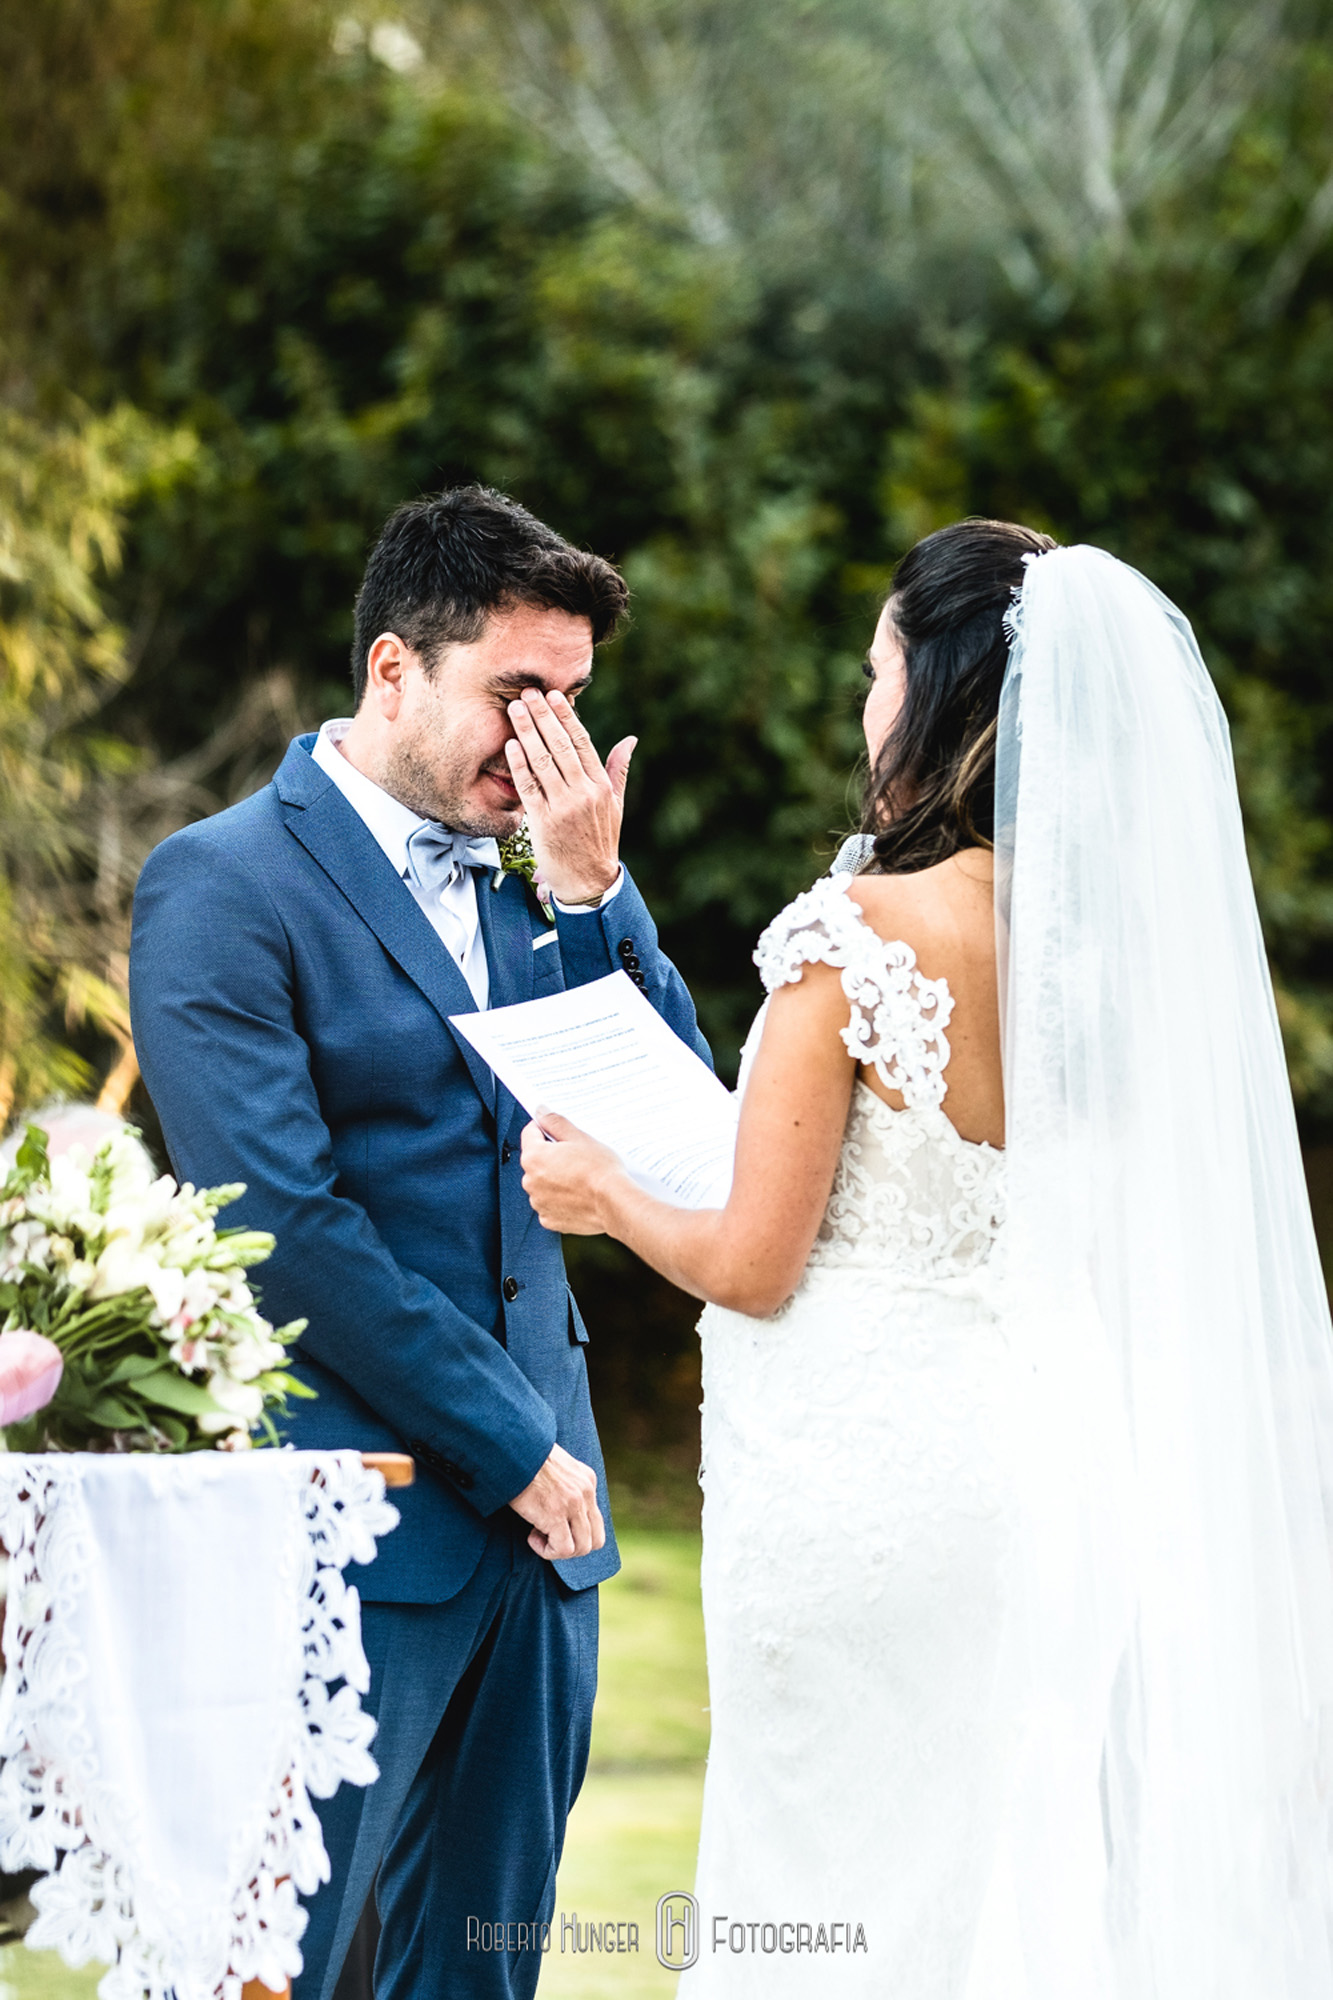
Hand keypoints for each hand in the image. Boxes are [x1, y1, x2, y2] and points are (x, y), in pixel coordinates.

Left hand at [504, 688, 635, 903]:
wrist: (589, 881)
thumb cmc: (600, 840)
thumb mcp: (616, 805)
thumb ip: (618, 770)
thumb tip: (630, 740)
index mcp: (600, 786)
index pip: (582, 742)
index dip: (566, 717)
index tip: (554, 696)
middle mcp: (583, 793)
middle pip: (560, 746)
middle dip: (542, 716)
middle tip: (528, 693)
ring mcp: (563, 807)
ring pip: (543, 761)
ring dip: (527, 732)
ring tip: (515, 709)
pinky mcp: (544, 822)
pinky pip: (529, 787)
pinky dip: (519, 764)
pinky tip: (511, 744)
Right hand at [509, 1440, 604, 1559]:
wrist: (511, 1450)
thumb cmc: (524, 1459)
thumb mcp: (556, 1466)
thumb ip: (566, 1485)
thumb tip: (560, 1508)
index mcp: (587, 1479)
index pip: (595, 1520)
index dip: (574, 1531)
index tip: (552, 1523)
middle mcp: (586, 1492)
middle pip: (595, 1539)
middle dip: (572, 1547)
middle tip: (549, 1537)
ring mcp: (573, 1504)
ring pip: (582, 1548)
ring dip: (559, 1550)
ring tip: (538, 1535)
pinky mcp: (556, 1514)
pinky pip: (563, 1549)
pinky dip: (547, 1551)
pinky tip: (531, 1537)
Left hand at [521, 1112, 623, 1234]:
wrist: (614, 1204)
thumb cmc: (599, 1171)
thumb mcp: (579, 1138)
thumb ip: (555, 1123)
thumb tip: (542, 1113)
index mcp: (534, 1157)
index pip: (529, 1133)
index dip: (544, 1128)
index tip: (556, 1131)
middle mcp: (530, 1181)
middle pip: (536, 1160)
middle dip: (551, 1156)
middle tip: (575, 1156)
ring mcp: (538, 1202)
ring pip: (542, 1183)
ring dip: (555, 1179)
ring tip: (579, 1178)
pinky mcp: (549, 1219)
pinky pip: (550, 1203)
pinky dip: (560, 1199)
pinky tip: (578, 1194)